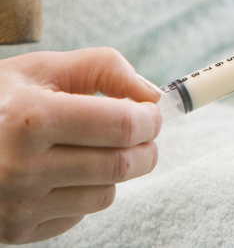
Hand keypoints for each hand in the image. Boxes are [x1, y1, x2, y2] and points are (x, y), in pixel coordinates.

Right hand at [0, 49, 161, 243]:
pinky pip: (79, 214)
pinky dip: (85, 191)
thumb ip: (104, 69)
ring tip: (96, 149)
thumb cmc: (3, 100)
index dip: (149, 118)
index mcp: (31, 118)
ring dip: (116, 170)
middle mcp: (22, 166)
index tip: (150, 113)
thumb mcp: (44, 69)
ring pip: (106, 194)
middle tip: (142, 134)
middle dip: (145, 147)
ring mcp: (18, 204)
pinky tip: (63, 172)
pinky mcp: (17, 231)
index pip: (122, 126)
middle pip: (121, 164)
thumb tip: (153, 95)